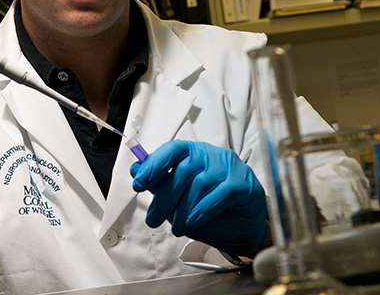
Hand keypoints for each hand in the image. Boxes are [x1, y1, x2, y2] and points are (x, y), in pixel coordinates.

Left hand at [130, 140, 267, 257]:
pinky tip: (193, 222)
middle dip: (164, 198)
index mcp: (193, 153)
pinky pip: (220, 193)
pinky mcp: (243, 183)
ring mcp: (229, 167)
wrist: (242, 227)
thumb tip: (136, 170)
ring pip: (200, 183)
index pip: (172, 150)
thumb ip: (160, 183)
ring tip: (177, 229)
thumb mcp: (179, 197)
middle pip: (183, 171)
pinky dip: (204, 209)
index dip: (153, 165)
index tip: (139, 184)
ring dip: (184, 210)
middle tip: (153, 220)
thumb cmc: (208, 208)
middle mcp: (211, 155)